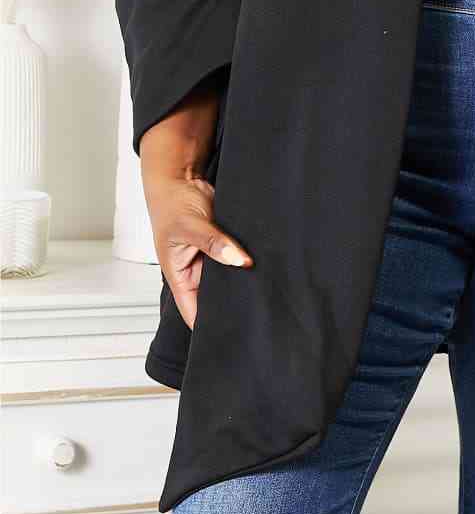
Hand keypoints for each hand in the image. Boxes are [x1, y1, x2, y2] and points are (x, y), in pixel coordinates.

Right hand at [145, 175, 252, 330]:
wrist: (182, 178)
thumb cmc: (171, 204)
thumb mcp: (189, 226)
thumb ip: (213, 243)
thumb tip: (239, 260)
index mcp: (180, 278)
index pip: (195, 314)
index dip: (210, 327)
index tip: (232, 335)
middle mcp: (197, 272)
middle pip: (217, 298)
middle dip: (234, 303)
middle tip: (258, 310)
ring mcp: (213, 259)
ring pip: (232, 277)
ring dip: (244, 279)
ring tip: (263, 287)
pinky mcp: (227, 245)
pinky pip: (239, 257)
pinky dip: (248, 260)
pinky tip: (264, 264)